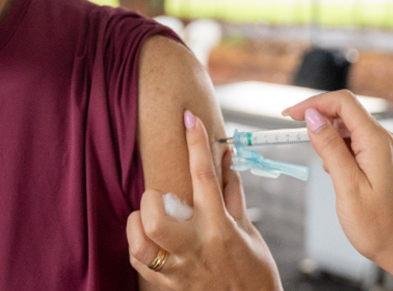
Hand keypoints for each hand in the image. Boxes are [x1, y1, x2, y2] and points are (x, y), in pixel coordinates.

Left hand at [126, 110, 282, 290]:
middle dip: (151, 198)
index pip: (204, 176)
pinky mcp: (167, 287)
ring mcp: (179, 271)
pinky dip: (138, 245)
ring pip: (140, 243)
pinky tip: (149, 239)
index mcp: (220, 228)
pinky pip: (139, 263)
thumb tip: (226, 158)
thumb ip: (232, 193)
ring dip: (138, 224)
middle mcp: (196, 248)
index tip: (189, 118)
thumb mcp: (248, 229)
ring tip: (149, 217)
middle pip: (156, 218)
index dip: (196, 142)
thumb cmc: (254, 272)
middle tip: (159, 196)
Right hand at [283, 90, 392, 275]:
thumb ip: (330, 148)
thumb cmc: (382, 227)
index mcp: (376, 141)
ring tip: (321, 163)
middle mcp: (383, 140)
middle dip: (318, 119)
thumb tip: (313, 118)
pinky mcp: (383, 161)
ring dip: (328, 137)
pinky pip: (356, 143)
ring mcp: (385, 150)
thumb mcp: (347, 187)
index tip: (290, 115)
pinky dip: (339, 149)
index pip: (342, 102)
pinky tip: (334, 171)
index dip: (313, 103)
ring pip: (349, 128)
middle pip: (345, 112)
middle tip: (295, 136)